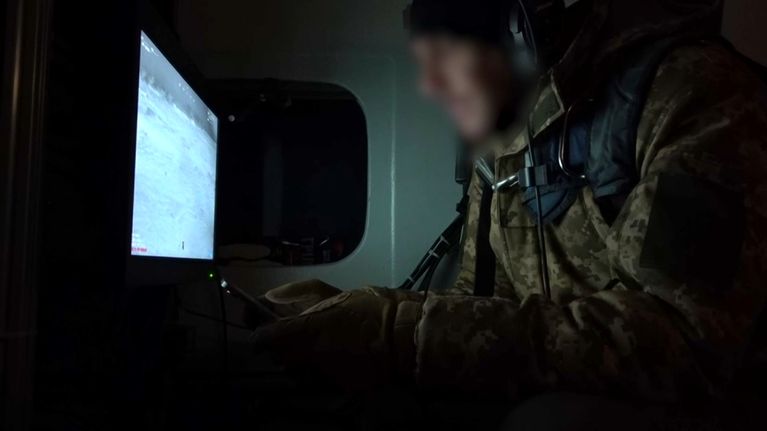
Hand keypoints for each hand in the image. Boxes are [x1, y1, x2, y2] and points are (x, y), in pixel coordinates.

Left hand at [252, 286, 422, 390]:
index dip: (258, 332)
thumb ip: (301, 293)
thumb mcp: (335, 292)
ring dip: (296, 358)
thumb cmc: (372, 309)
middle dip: (278, 345)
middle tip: (289, 332)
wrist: (406, 336)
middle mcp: (310, 356)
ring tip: (314, 344)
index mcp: (309, 329)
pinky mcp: (337, 388)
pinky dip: (316, 369)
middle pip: (277, 356)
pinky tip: (332, 356)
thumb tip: (271, 295)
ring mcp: (323, 375)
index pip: (264, 339)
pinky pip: (316, 379)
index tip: (260, 325)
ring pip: (296, 369)